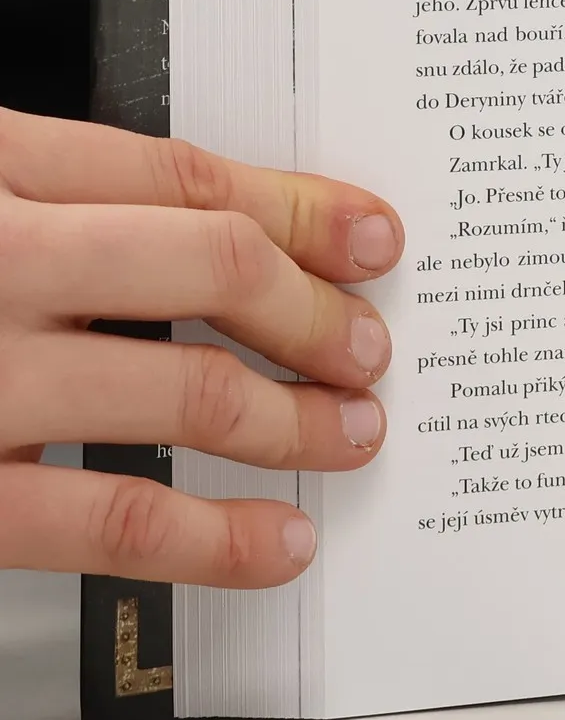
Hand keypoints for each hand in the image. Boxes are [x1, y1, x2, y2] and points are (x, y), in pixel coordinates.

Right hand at [0, 107, 402, 585]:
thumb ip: (62, 202)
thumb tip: (226, 232)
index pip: (184, 178)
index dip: (300, 210)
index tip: (370, 236)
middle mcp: (2, 261)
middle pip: (214, 265)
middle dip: (317, 311)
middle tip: (372, 349)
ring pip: (190, 389)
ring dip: (297, 418)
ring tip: (353, 432)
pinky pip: (113, 517)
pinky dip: (215, 538)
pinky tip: (275, 540)